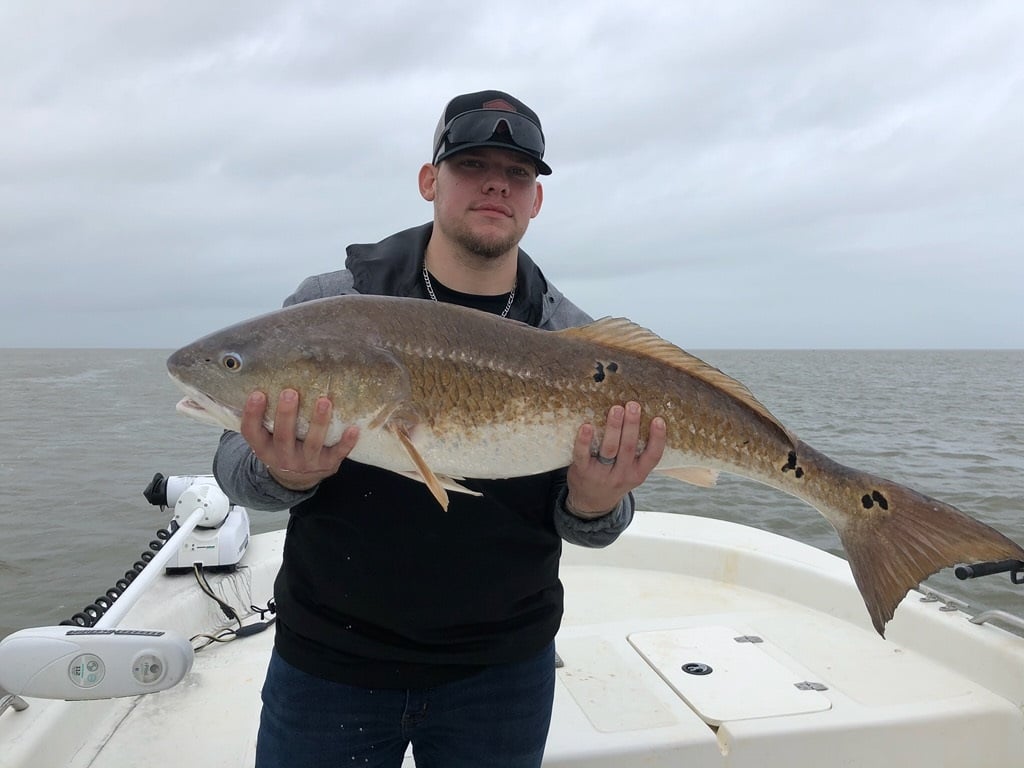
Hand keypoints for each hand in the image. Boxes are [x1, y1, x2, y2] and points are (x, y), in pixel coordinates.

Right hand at [241, 389, 358, 490]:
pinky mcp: (328, 464)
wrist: (298, 479)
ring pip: (312, 443)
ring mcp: (307, 463)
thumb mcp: (266, 438)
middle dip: (286, 415)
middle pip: (283, 437)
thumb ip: (264, 417)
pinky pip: (338, 453)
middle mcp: (283, 457)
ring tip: (324, 401)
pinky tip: (353, 428)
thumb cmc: (282, 446)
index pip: (252, 432)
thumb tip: (259, 380)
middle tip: (289, 392)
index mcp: (264, 448)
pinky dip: (346, 442)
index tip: (257, 394)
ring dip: (318, 422)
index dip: (252, 414)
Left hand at [565, 402, 665, 517]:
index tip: (658, 420)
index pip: (653, 456)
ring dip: (613, 428)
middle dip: (631, 425)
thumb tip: (641, 416)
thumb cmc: (614, 478)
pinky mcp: (582, 471)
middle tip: (633, 405)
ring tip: (616, 409)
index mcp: (638, 473)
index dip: (657, 438)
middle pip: (629, 448)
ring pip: (609, 449)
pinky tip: (587, 426)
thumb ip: (638, 453)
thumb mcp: (632, 472)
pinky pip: (582, 455)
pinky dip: (584, 441)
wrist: (591, 502)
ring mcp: (602, 474)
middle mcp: (622, 475)